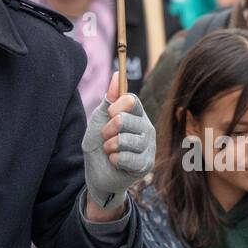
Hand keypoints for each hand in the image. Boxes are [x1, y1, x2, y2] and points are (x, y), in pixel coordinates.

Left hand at [81, 71, 155, 212]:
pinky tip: (117, 163)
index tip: (109, 114)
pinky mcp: (147, 164)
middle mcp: (147, 128)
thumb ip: (109, 99)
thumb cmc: (99, 144)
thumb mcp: (99, 119)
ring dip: (109, 147)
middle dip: (107, 130)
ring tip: (110, 151)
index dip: (116, 106)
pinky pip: (127, 158)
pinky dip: (115, 160)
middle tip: (106, 138)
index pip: (131, 101)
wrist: (97, 173)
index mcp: (137, 114)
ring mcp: (149, 147)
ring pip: (124, 140)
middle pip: (125, 120)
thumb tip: (117, 74)